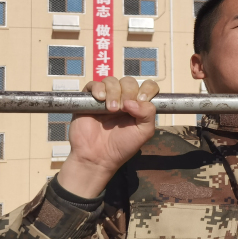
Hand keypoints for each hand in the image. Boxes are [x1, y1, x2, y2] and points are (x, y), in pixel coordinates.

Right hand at [57, 77, 159, 196]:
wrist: (97, 157)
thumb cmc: (121, 146)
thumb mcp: (144, 132)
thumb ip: (148, 114)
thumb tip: (135, 100)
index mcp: (138, 105)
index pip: (147, 86)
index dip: (147, 89)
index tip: (142, 99)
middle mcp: (123, 99)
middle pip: (129, 82)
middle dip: (129, 92)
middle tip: (124, 109)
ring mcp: (106, 98)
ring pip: (112, 81)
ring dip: (114, 92)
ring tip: (111, 109)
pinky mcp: (89, 100)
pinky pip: (93, 84)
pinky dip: (98, 88)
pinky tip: (100, 99)